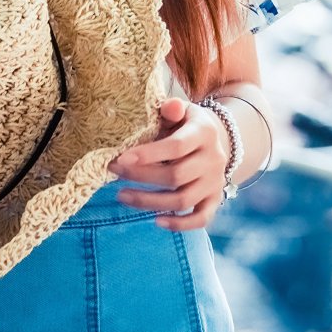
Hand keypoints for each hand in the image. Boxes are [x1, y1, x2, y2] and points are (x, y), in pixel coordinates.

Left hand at [106, 97, 231, 229]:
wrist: (217, 139)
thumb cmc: (186, 124)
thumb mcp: (182, 110)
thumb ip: (172, 109)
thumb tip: (169, 108)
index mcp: (203, 133)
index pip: (176, 147)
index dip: (147, 155)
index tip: (119, 159)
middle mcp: (213, 159)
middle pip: (176, 176)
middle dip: (140, 177)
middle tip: (114, 173)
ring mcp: (215, 181)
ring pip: (183, 200)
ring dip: (149, 202)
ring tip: (122, 196)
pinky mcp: (214, 199)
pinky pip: (200, 218)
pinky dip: (179, 224)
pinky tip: (156, 220)